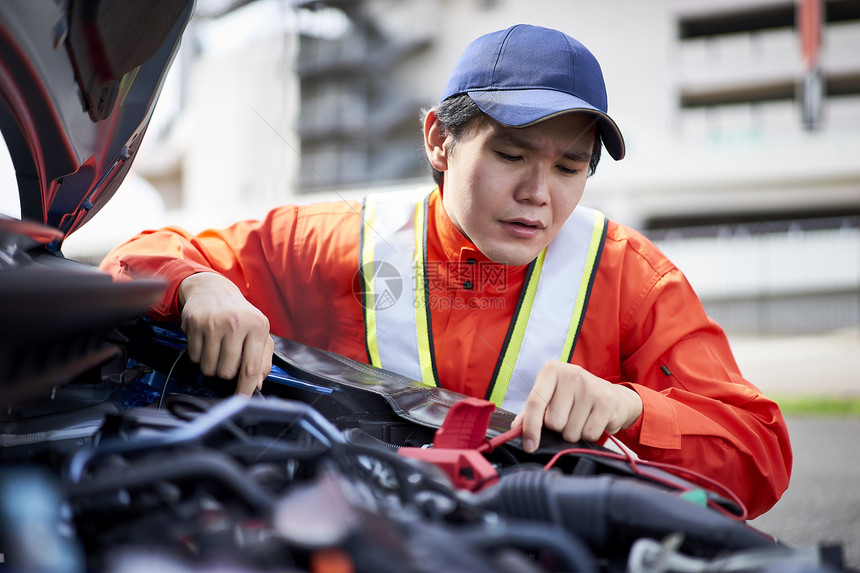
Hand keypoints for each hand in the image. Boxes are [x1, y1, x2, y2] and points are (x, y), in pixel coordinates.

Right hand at [178, 272, 273, 394]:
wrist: (213, 289)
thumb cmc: (240, 314)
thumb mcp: (258, 331)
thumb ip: (263, 358)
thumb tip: (257, 383)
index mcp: (258, 326)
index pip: (251, 367)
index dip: (246, 388)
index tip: (242, 400)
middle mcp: (237, 323)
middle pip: (227, 371)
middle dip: (226, 371)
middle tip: (227, 357)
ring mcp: (214, 322)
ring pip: (209, 367)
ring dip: (211, 365)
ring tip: (216, 348)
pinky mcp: (195, 323)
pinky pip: (194, 357)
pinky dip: (198, 355)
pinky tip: (205, 341)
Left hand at [512, 361, 641, 452]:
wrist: (614, 397)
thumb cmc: (576, 399)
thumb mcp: (552, 398)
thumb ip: (531, 412)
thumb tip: (516, 428)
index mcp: (551, 370)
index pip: (535, 403)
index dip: (530, 428)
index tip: (529, 446)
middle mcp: (571, 374)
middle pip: (553, 422)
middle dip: (559, 429)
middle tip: (569, 418)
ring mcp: (590, 386)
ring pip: (570, 431)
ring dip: (574, 433)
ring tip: (582, 419)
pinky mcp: (606, 401)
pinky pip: (589, 434)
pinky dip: (590, 435)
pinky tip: (594, 422)